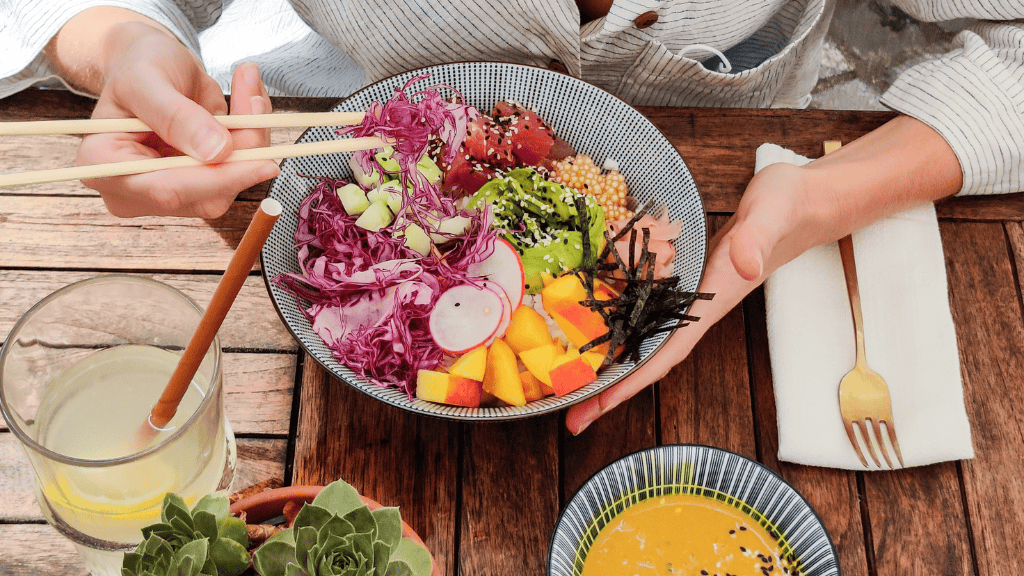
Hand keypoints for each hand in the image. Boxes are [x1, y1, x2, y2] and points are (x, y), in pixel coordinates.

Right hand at [78, 22, 278, 216]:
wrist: (150, 63)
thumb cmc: (139, 65)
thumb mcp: (148, 79)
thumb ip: (177, 116)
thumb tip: (218, 152)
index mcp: (103, 166)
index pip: (166, 189)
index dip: (218, 178)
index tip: (264, 162)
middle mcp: (134, 190)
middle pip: (205, 194)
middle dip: (243, 151)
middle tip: (257, 102)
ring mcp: (168, 193)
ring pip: (229, 184)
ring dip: (252, 139)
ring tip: (248, 90)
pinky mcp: (198, 186)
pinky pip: (238, 171)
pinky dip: (253, 137)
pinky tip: (249, 102)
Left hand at [564, 114, 963, 434]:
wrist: (801, 201)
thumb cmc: (786, 207)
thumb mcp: (771, 215)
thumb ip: (757, 240)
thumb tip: (745, 266)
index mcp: (711, 302)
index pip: (666, 352)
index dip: (631, 381)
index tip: (598, 407)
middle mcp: (696, 308)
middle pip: (647, 358)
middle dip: (610, 389)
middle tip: (568, 417)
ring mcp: (688, 296)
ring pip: (643, 338)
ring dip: (610, 364)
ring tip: (570, 387)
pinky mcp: (683, 278)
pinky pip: (645, 312)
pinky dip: (619, 327)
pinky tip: (593, 332)